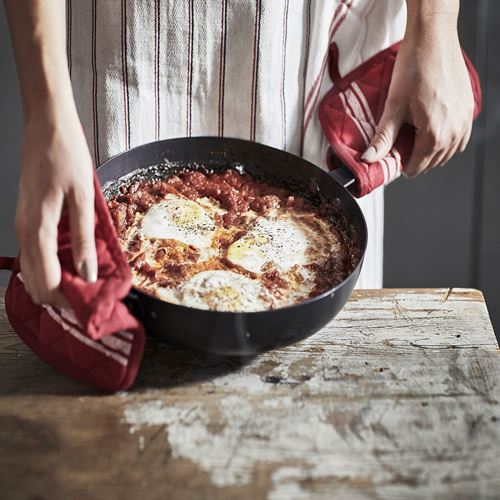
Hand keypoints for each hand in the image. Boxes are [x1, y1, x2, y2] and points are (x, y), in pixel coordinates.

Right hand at [15, 105, 96, 305]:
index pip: (47, 283)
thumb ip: (85, 237)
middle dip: (64, 296)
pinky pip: (37, 254)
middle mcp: (25, 232)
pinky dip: (54, 265)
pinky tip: (76, 261)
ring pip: (35, 271)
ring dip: (59, 282)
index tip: (93, 304)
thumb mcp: (83, 197)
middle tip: (92, 296)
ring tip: (88, 281)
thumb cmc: (65, 154)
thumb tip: (88, 273)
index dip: (69, 300)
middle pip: (37, 283)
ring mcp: (23, 226)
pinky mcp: (28, 219)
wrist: (46, 125)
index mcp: (37, 230)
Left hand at [362, 18, 474, 176]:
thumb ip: (383, 138)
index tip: (392, 157)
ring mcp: (464, 121)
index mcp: (435, 134)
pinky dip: (446, 142)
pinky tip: (432, 132)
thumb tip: (369, 159)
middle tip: (400, 146)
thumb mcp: (393, 106)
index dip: (401, 165)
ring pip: (448, 153)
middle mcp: (454, 131)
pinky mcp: (468, 110)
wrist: (433, 39)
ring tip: (414, 139)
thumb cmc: (414, 67)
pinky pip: (460, 139)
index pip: (417, 167)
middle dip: (415, 159)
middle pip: (433, 163)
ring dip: (431, 152)